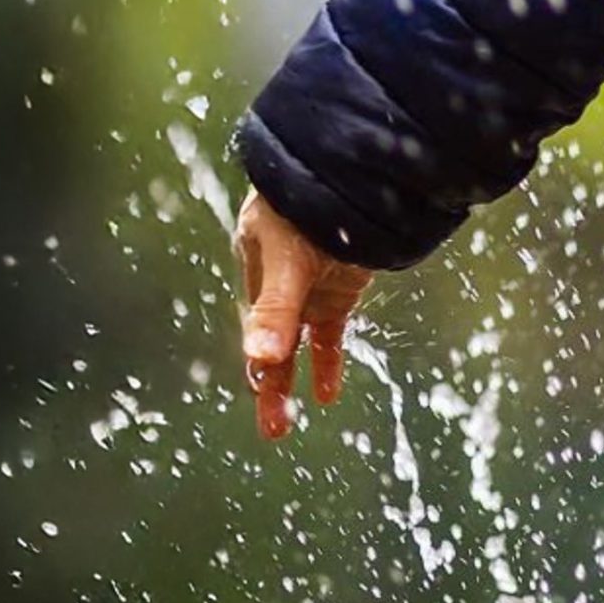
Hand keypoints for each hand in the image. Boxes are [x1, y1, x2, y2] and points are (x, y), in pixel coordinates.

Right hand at [236, 192, 374, 440]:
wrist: (347, 171)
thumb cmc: (304, 208)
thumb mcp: (287, 262)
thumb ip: (276, 310)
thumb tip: (259, 359)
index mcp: (256, 270)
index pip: (256, 331)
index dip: (260, 366)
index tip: (264, 397)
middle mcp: (278, 284)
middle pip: (272, 346)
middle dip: (272, 389)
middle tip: (273, 432)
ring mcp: (309, 288)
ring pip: (297, 346)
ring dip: (295, 382)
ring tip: (288, 423)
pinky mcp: (337, 290)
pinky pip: (328, 334)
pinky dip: (327, 362)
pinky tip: (328, 394)